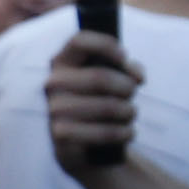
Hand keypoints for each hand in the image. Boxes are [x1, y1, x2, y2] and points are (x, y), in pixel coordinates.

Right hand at [44, 30, 143, 161]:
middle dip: (126, 87)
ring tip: (130, 114)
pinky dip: (124, 132)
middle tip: (132, 94)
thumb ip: (126, 69)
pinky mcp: (62, 137)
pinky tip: (128, 133)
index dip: (105, 45)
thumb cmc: (100, 103)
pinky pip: (104, 132)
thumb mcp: (112, 81)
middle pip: (100, 77)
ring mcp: (54, 111)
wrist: (84, 147)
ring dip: (128, 111)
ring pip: (107, 106)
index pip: (78, 41)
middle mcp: (53, 84)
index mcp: (62, 63)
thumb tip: (136, 76)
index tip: (124, 57)